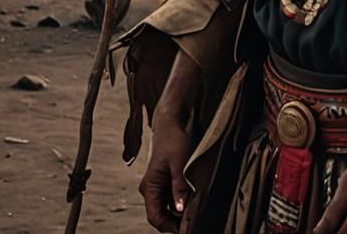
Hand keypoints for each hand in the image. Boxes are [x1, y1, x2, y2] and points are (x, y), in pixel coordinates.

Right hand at [139, 107, 193, 232]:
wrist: (171, 123)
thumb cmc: (174, 140)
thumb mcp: (179, 163)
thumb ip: (179, 186)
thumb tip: (180, 210)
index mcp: (149, 186)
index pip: (155, 217)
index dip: (170, 227)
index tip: (187, 230)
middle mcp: (151, 189)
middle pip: (161, 216)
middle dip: (176, 223)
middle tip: (194, 224)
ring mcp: (158, 186)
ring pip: (167, 209)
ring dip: (180, 214)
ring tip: (196, 214)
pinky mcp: (166, 182)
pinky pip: (172, 200)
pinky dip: (182, 204)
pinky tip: (194, 203)